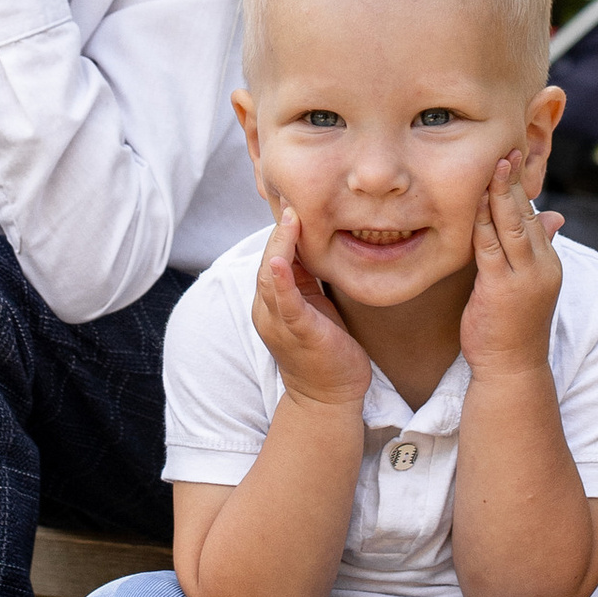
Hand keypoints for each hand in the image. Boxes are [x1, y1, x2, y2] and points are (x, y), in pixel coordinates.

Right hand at [252, 202, 372, 411]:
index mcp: (272, 302)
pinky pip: (286, 304)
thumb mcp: (313, 306)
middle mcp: (268, 310)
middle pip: (267, 262)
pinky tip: (280, 261)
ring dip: (279, 246)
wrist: (330, 397)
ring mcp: (280, 323)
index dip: (282, 231)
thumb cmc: (326, 350)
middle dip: (279, 231)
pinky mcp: (298, 334)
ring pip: (271, 277)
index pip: (272, 258)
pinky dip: (280, 282)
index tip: (296, 201)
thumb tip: (315, 243)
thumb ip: (307, 279)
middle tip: (293, 199)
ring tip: (290, 217)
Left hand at [460, 156, 564, 374]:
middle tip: (506, 149)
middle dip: (515, 181)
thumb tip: (552, 217)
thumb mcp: (528, 284)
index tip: (512, 161)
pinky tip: (476, 202)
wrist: (512, 369)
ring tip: (495, 165)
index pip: (535, 216)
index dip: (522, 188)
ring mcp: (525, 278)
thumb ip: (534, 250)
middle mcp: (543, 267)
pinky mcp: (502, 289)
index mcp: (548, 263)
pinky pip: (491, 247)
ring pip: (512, 225)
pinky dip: (483, 222)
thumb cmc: (514, 327)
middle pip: (527, 214)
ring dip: (502, 194)